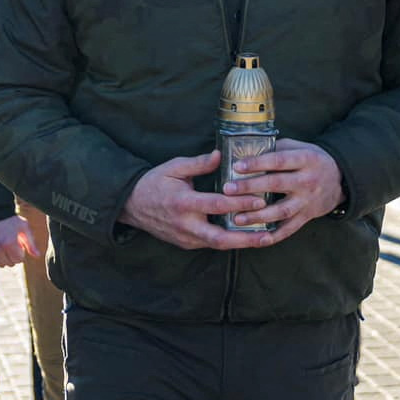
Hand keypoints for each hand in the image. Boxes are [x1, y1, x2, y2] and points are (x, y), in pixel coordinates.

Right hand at [0, 215, 39, 267]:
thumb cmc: (9, 220)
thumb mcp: (23, 227)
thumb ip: (31, 243)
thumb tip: (37, 255)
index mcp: (9, 243)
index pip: (18, 260)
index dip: (20, 252)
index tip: (17, 244)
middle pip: (9, 263)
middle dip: (11, 256)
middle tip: (9, 244)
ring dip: (2, 257)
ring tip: (1, 245)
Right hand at [119, 151, 271, 250]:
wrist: (131, 205)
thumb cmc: (154, 183)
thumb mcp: (174, 167)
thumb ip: (199, 163)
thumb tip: (221, 155)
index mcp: (183, 203)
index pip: (217, 205)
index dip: (240, 204)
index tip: (260, 200)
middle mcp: (185, 225)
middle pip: (221, 238)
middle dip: (246, 238)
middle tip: (268, 235)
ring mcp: (186, 238)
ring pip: (218, 244)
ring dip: (241, 243)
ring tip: (264, 239)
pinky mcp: (186, 243)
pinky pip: (211, 243)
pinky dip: (229, 240)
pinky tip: (246, 236)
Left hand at [224, 139, 344, 243]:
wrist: (340, 179)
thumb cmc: (312, 160)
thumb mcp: (300, 148)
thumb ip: (277, 150)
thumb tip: (247, 152)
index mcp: (306, 159)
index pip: (279, 160)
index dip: (258, 163)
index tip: (237, 166)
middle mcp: (308, 180)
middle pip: (276, 184)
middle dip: (250, 187)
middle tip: (228, 190)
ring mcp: (308, 201)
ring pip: (281, 210)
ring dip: (258, 215)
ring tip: (237, 217)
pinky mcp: (307, 216)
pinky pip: (290, 228)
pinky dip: (274, 235)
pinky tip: (258, 238)